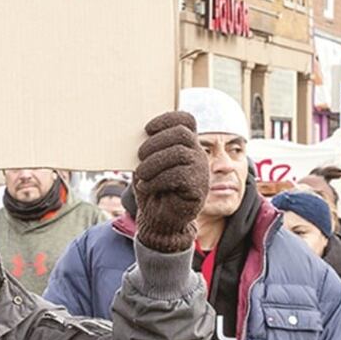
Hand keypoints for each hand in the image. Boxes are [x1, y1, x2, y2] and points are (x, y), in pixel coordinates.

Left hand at [133, 112, 209, 252]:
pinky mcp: (198, 187)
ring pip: (179, 153)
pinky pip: (178, 174)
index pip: (186, 119)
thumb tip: (140, 137)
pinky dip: (157, 179)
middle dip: (156, 142)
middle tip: (140, 155)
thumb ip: (149, 149)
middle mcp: (197, 154)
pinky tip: (146, 186)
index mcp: (186, 144)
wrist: (160, 220)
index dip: (167, 119)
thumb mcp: (148, 164)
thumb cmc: (152, 189)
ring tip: (141, 174)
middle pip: (182, 133)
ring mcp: (200, 170)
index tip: (147, 128)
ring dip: (154, 162)